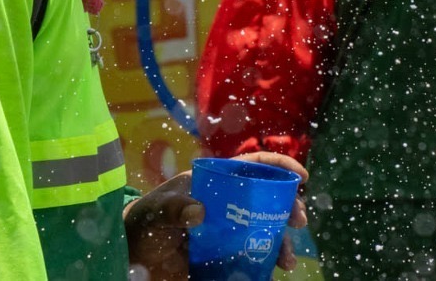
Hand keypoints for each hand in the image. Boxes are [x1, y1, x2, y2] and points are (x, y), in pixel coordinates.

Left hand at [125, 152, 309, 279]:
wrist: (135, 255)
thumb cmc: (145, 221)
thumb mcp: (156, 211)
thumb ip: (174, 208)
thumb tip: (199, 212)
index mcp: (216, 181)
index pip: (253, 166)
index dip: (279, 166)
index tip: (301, 176)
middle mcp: (228, 204)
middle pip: (267, 200)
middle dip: (288, 208)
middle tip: (298, 222)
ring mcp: (229, 231)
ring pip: (264, 231)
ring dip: (280, 244)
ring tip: (286, 261)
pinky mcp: (226, 256)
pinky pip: (251, 258)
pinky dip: (263, 266)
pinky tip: (269, 274)